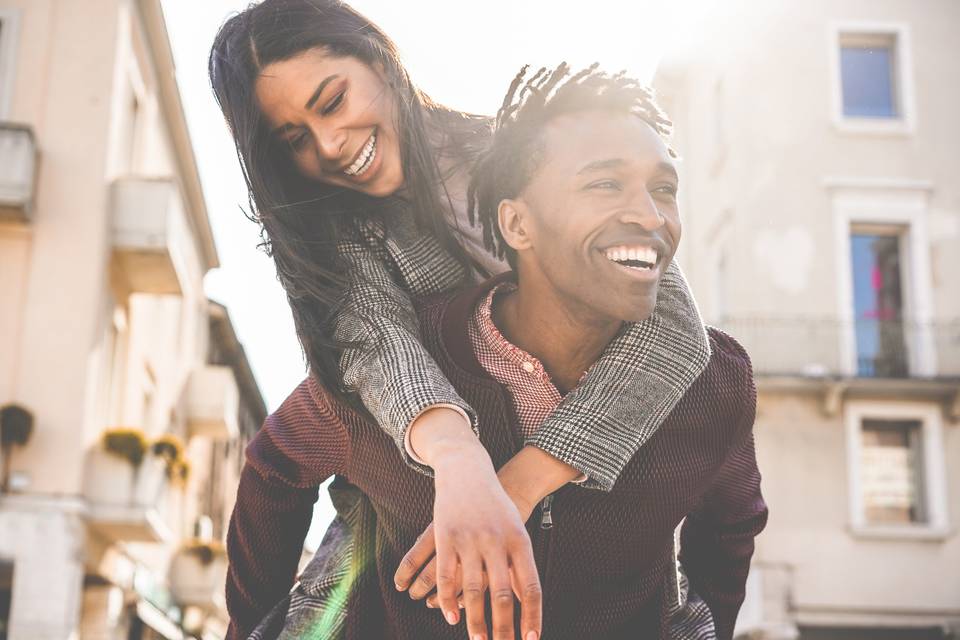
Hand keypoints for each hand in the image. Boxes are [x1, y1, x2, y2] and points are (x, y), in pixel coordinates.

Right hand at [394, 445, 540, 639]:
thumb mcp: (516, 530)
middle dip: (502, 627)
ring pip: (472, 589)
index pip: (531, 585)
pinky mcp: (445, 536)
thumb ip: (519, 565)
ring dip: (475, 621)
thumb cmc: (497, 507)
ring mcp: (470, 539)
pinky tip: (451, 617)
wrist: (468, 471)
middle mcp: (496, 541)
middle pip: (501, 594)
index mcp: (519, 540)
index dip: (532, 615)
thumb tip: (527, 602)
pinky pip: (445, 575)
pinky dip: (447, 599)